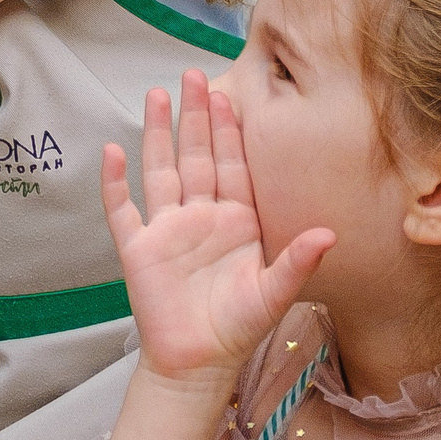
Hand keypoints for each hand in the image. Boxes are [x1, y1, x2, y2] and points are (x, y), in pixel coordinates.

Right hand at [104, 73, 332, 384]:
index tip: (228, 93)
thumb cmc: (238, 329)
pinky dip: (115, 182)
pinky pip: (122, 209)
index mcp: (236, 221)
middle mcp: (200, 217)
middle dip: (195, 116)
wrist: (197, 364)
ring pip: (160, 169)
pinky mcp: (137, 248)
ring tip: (154, 95)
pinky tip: (111, 153)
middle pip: (196, 156)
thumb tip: (329, 234)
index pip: (233, 165)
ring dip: (156, 134)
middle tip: (192, 76)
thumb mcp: (274, 293)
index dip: (230, 130)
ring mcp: (166, 229)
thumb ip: (298, 262)